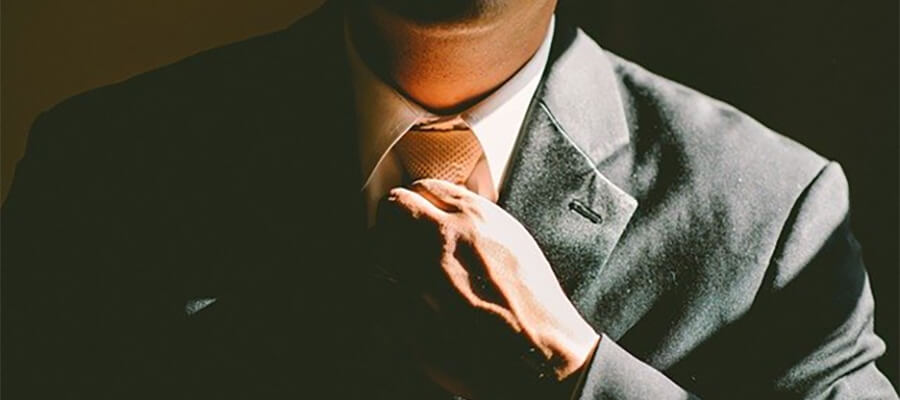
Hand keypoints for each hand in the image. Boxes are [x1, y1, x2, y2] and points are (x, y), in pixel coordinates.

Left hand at [376, 179, 598, 397]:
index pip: (423, 188)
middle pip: (393, 210)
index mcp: (471, 217)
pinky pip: (376, 293)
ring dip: (387, 258)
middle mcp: (439, 239)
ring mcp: (416, 276)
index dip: (418, 201)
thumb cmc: (534, 304)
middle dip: (394, 220)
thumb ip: (476, 220)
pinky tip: (405, 305)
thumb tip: (448, 211)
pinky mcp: (402, 314)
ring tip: (405, 275)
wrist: (537, 354)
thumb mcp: (514, 242)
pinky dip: (386, 296)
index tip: (416, 212)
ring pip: (377, 249)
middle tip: (400, 236)